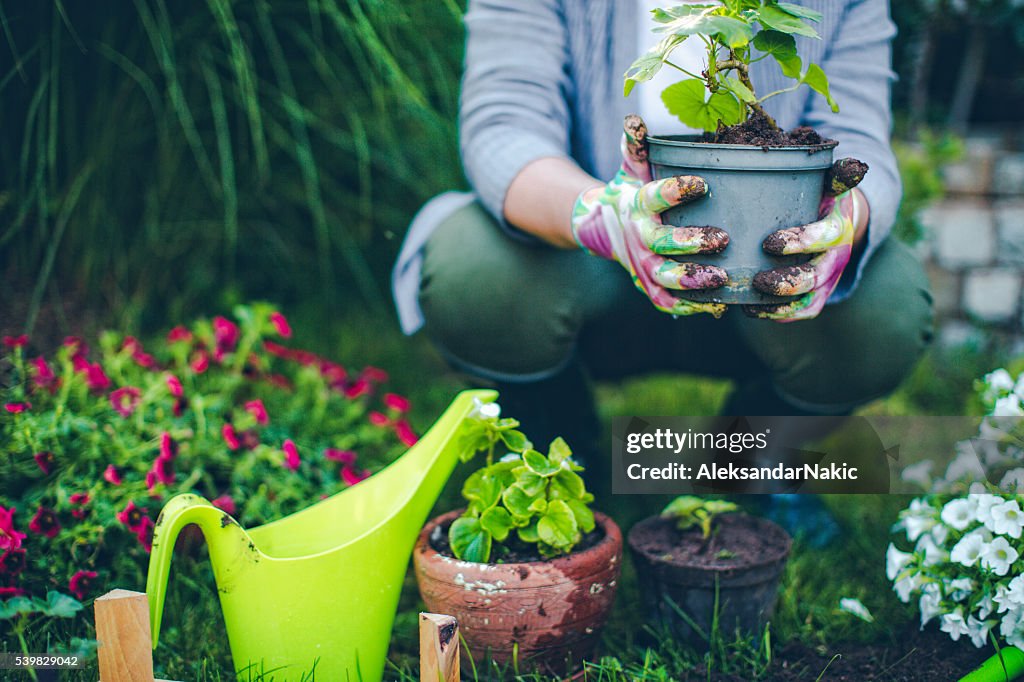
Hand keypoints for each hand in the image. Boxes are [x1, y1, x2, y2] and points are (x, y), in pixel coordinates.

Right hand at [571, 115, 729, 316]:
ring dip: (693, 280)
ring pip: (666, 277)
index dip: (677, 191)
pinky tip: (717, 305)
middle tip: (722, 238)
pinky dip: (689, 306)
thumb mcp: (632, 167)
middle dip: (690, 243)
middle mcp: (639, 238)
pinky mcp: (650, 286)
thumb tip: (634, 119)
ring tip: (722, 276)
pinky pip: (667, 301)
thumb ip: (637, 145)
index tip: (703, 183)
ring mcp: (644, 266)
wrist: (603, 228)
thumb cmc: (631, 191)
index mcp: (638, 205)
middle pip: (662, 244)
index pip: (655, 197)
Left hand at [745, 159, 867, 321]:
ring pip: (810, 300)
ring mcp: (828, 279)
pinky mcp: (818, 294)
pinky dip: (779, 315)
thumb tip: (854, 166)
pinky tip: (751, 310)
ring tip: (751, 300)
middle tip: (758, 280)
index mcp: (838, 226)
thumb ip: (836, 174)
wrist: (837, 219)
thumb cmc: (821, 196)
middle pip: (817, 277)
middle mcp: (836, 256)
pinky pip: (803, 312)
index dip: (801, 242)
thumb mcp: (829, 181)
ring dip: (781, 304)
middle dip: (788, 282)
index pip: (825, 237)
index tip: (769, 243)